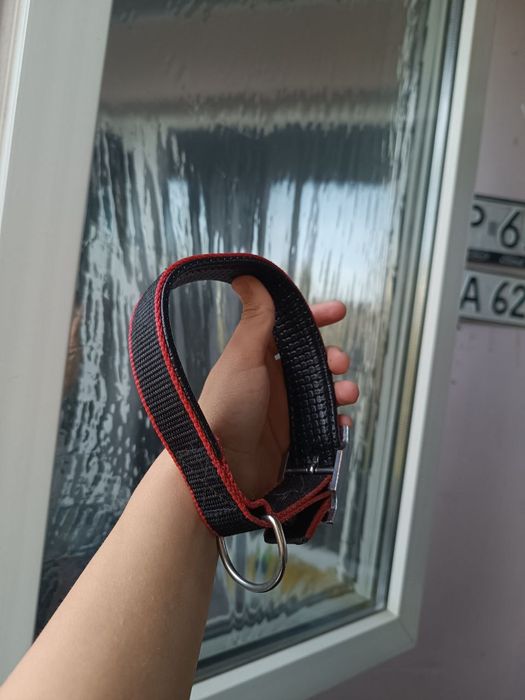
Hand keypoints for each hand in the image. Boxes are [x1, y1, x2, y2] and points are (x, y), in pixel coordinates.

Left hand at [198, 276, 358, 499]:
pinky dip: (337, 421)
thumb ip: (255, 318)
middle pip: (313, 361)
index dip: (315, 318)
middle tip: (340, 362)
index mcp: (258, 359)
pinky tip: (340, 422)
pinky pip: (324, 425)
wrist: (222, 470)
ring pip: (323, 391)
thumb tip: (246, 277)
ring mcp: (284, 411)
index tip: (338, 311)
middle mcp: (272, 382)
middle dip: (333, 357)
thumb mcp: (243, 356)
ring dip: (340, 388)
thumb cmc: (229, 408)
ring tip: (346, 394)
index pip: (289, 329)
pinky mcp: (294, 439)